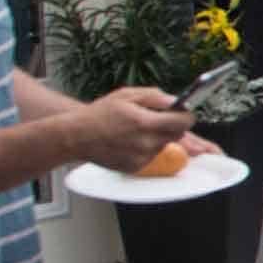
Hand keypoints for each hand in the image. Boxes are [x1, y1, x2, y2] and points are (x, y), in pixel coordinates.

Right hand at [77, 87, 195, 170]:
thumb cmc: (100, 113)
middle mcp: (146, 143)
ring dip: (159, 137)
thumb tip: (176, 102)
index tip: (183, 113)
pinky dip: (147, 148)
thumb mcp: (127, 95)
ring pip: (164, 145)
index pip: (183, 122)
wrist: (76, 136)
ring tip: (136, 129)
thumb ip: (155, 97)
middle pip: (178, 135)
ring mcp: (142, 157)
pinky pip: (152, 156)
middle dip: (172, 125)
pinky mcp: (136, 167)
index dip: (186, 116)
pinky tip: (130, 141)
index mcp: (145, 123)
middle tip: (157, 118)